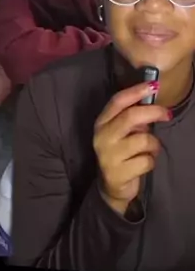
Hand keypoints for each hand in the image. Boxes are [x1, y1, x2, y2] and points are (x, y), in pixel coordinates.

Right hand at [93, 82, 170, 215]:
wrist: (110, 186)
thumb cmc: (121, 153)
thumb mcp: (123, 133)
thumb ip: (132, 118)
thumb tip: (151, 102)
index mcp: (102, 122)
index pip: (118, 101)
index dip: (136, 91)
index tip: (154, 84)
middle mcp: (102, 136)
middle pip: (130, 117)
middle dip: (153, 112)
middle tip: (167, 114)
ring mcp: (108, 155)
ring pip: (143, 140)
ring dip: (153, 145)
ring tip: (148, 150)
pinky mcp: (118, 173)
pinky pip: (146, 161)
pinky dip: (150, 162)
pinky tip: (142, 165)